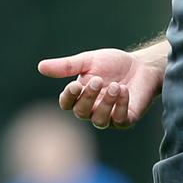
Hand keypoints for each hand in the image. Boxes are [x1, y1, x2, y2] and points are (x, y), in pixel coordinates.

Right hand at [37, 47, 163, 129]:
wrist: (142, 66)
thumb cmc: (113, 64)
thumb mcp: (88, 61)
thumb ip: (67, 66)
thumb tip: (40, 66)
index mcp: (80, 96)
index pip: (66, 103)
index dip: (69, 96)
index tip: (76, 84)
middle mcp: (92, 109)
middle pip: (81, 112)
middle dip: (89, 97)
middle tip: (98, 79)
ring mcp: (109, 117)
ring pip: (99, 120)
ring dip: (106, 103)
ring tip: (116, 85)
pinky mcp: (126, 120)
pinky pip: (119, 120)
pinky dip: (120, 106)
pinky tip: (124, 90)